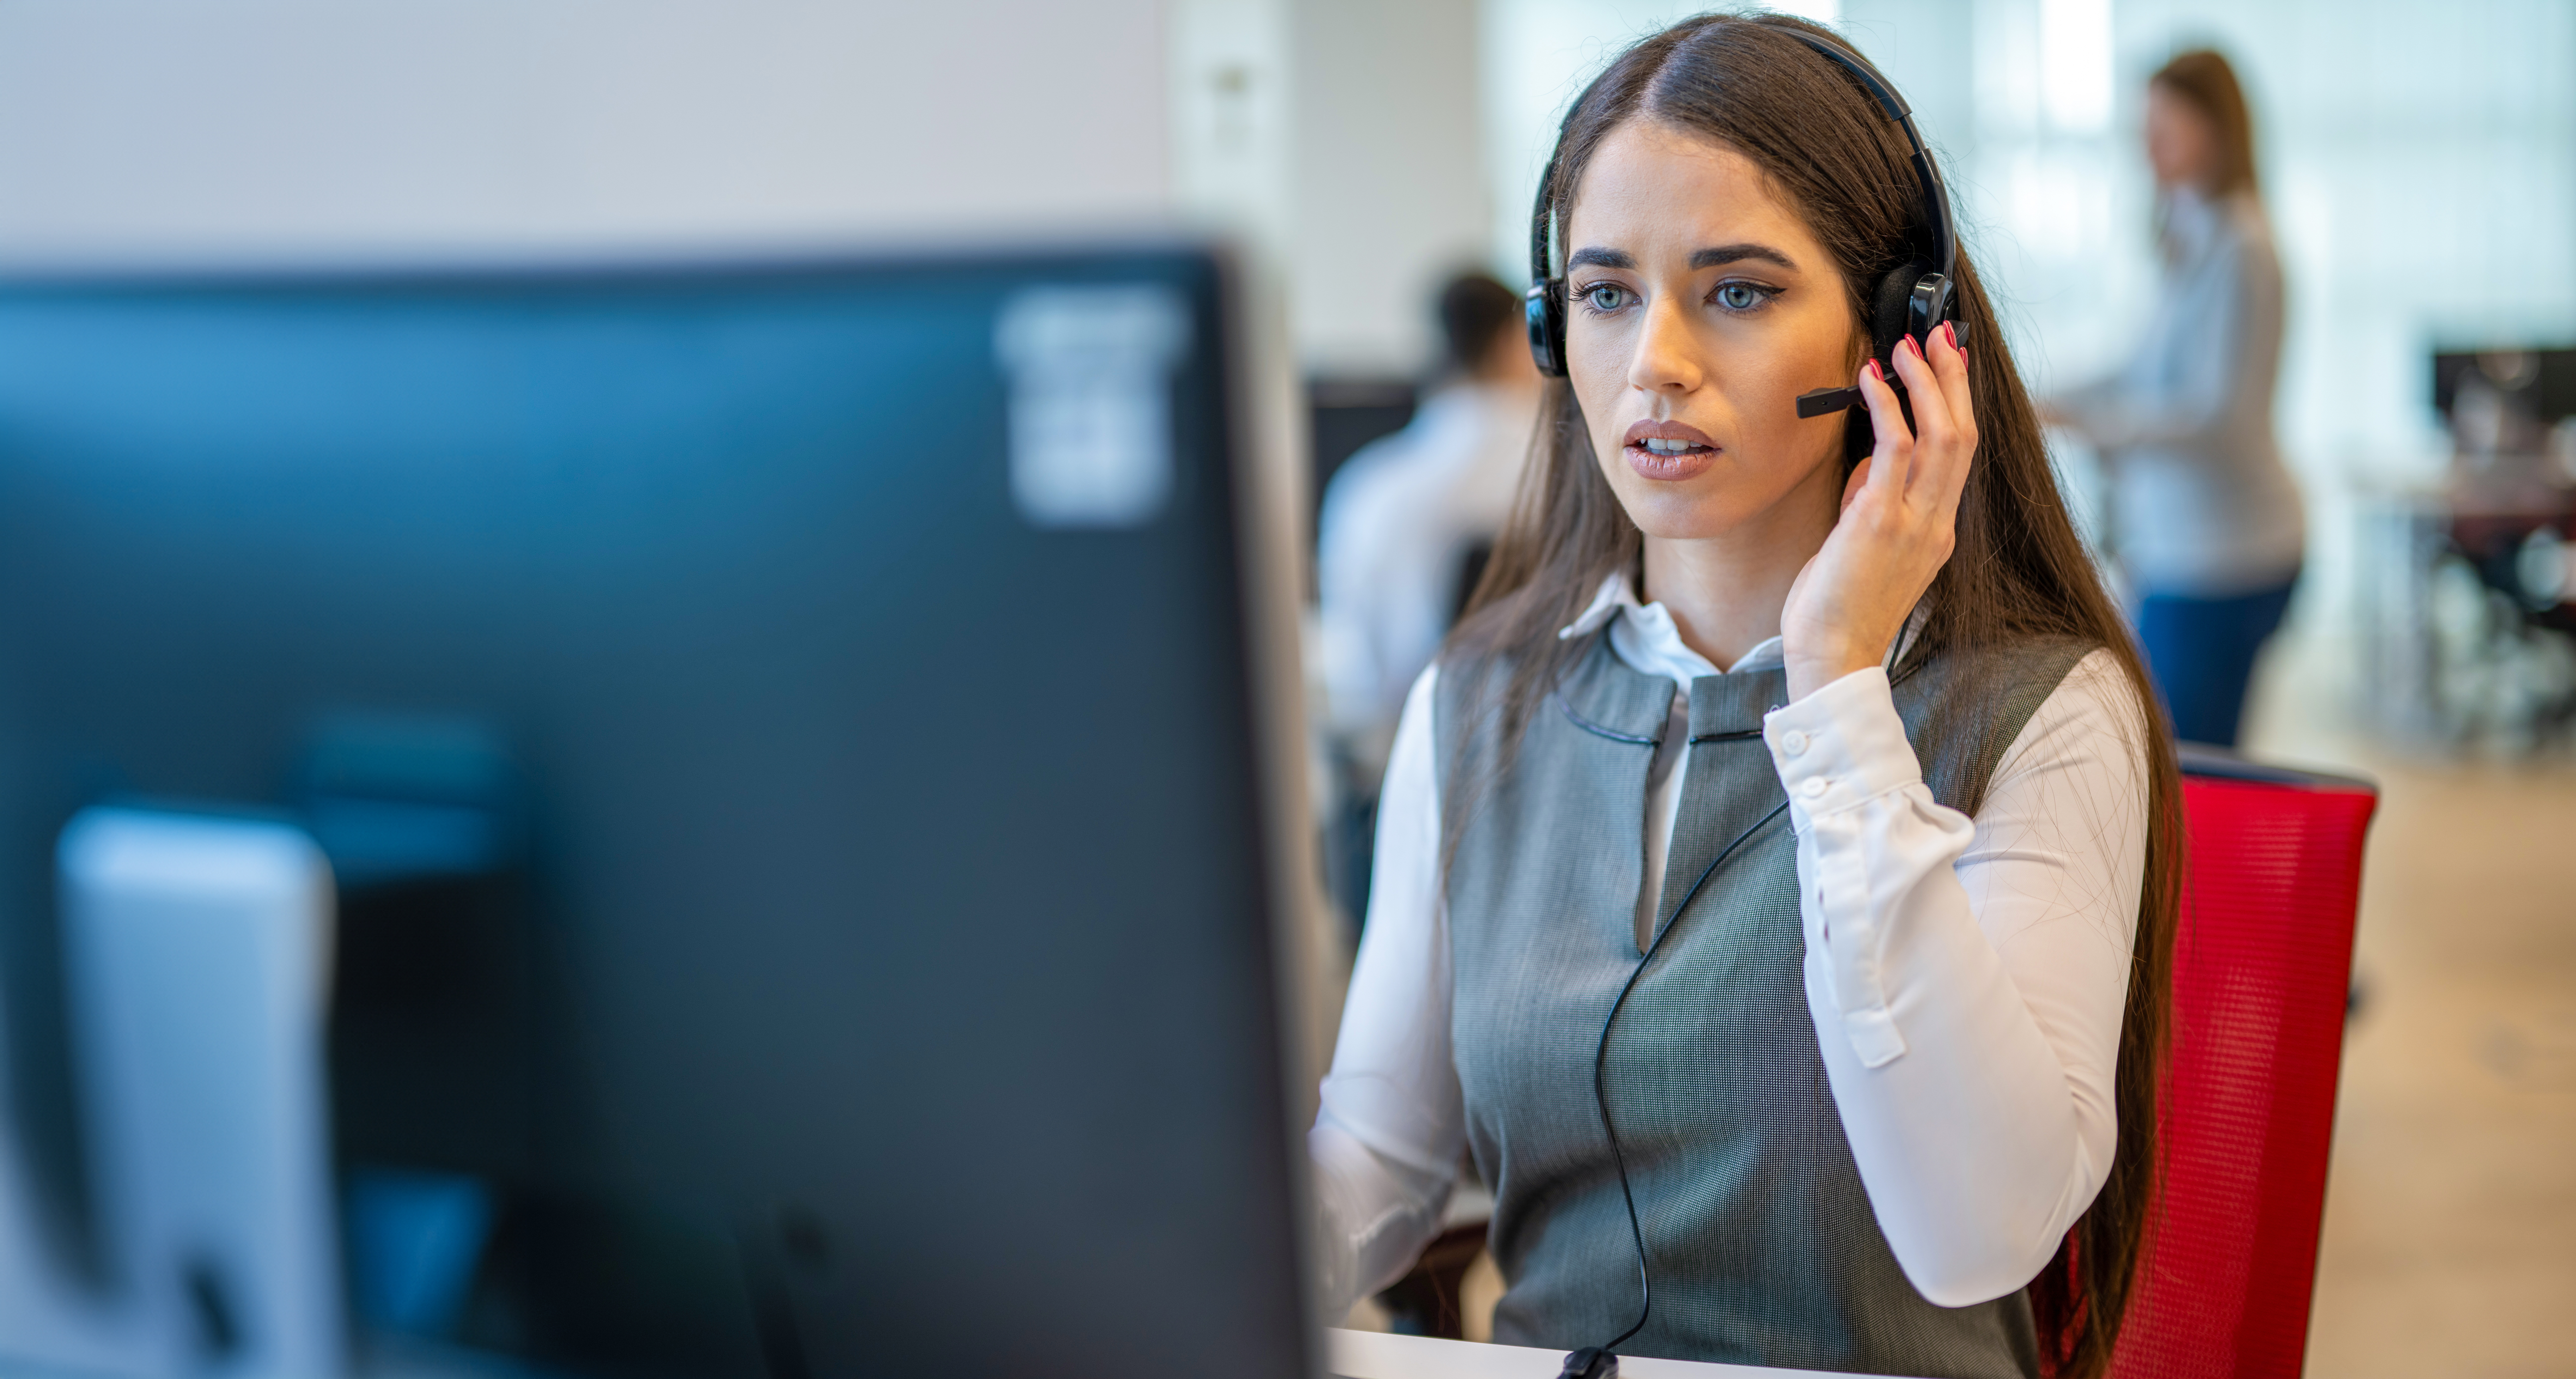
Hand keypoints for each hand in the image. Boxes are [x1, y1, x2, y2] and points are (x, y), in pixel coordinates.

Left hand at [1780, 323, 1974, 701]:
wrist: (1832, 657)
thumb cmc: (1838, 609)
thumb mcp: (1861, 549)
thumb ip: (1871, 505)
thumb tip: (1869, 466)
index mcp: (1936, 533)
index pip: (1960, 456)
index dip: (1955, 404)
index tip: (1945, 366)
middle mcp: (1936, 525)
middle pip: (1963, 436)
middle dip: (1952, 380)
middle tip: (1938, 336)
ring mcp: (1914, 523)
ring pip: (1942, 436)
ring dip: (1924, 383)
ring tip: (1905, 346)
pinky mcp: (1879, 521)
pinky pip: (1895, 450)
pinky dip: (1886, 408)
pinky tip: (1872, 380)